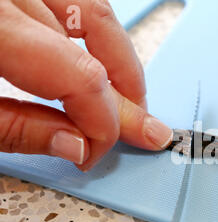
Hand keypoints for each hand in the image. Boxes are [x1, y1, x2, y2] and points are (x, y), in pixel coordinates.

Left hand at [0, 0, 172, 170]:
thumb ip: (16, 130)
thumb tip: (74, 146)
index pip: (82, 76)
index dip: (102, 123)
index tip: (96, 151)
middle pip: (98, 37)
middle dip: (125, 93)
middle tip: (141, 127)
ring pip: (95, 10)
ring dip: (120, 57)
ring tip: (129, 95)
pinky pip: (75, 4)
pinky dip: (96, 34)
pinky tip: (99, 60)